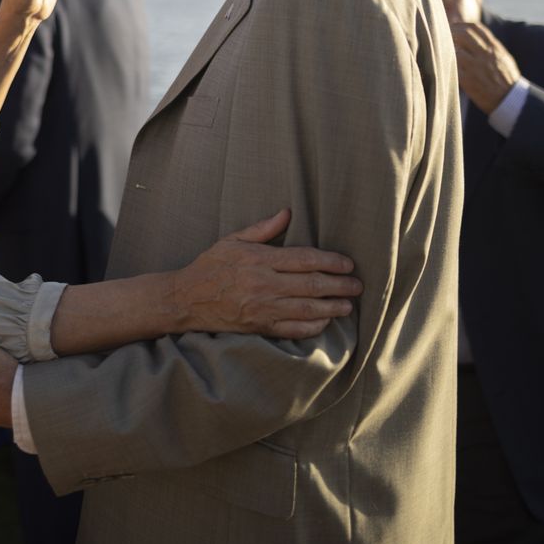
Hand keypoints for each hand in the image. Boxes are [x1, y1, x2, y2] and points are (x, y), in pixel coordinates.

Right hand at [172, 210, 361, 337]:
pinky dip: (313, 327)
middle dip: (339, 285)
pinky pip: (293, 330)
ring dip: (332, 307)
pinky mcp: (260, 327)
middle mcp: (264, 285)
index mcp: (259, 260)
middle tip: (357, 285)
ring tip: (348, 305)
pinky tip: (325, 321)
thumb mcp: (232, 240)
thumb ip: (262, 229)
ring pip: (307, 309)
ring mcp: (263, 308)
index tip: (348, 264)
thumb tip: (287, 213)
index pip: (304, 259)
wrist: (186, 299)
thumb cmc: (210, 267)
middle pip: (312, 285)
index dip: (331, 262)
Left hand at [451, 21, 520, 114]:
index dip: (461, 25)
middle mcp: (485, 55)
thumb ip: (490, 45)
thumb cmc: (506, 78)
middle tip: (442, 35)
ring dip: (446, 48)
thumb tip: (475, 34)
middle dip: (451, 32)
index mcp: (494, 48)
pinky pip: (452, 67)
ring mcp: (476, 67)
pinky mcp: (468, 81)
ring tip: (441, 50)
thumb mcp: (503, 57)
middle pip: (463, 34)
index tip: (453, 27)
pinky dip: (446, 63)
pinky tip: (443, 64)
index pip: (475, 27)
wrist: (510, 100)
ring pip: (455, 49)